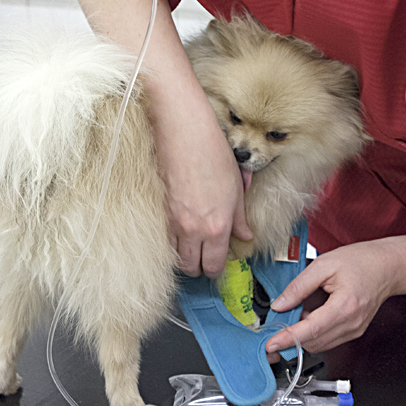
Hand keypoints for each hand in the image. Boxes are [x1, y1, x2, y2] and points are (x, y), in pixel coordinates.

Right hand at [153, 94, 252, 278]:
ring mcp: (173, 222)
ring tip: (193, 250)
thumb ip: (239, 218)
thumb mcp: (236, 189)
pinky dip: (172, 244)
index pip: (214, 264)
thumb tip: (245, 235)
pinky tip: (180, 235)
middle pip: (192, 268)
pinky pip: (164, 240)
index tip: (218, 267)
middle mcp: (193, 230)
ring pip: (176, 257)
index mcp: (217, 227)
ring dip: (185, 258)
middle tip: (205, 262)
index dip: (217, 270)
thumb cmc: (213, 156)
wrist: (184, 135)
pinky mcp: (159, 212)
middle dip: (199, 269)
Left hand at [264, 240, 402, 354]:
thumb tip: (280, 304)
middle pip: (313, 342)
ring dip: (303, 336)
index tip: (270, 344)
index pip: (310, 330)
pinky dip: (315, 333)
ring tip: (297, 314)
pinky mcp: (354, 331)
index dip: (288, 339)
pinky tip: (312, 316)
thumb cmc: (362, 261)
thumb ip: (299, 286)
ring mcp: (354, 330)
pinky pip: (328, 339)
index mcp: (345, 306)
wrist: (388, 266)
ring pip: (320, 344)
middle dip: (291, 338)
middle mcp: (351, 324)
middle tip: (274, 328)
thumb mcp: (325, 264)